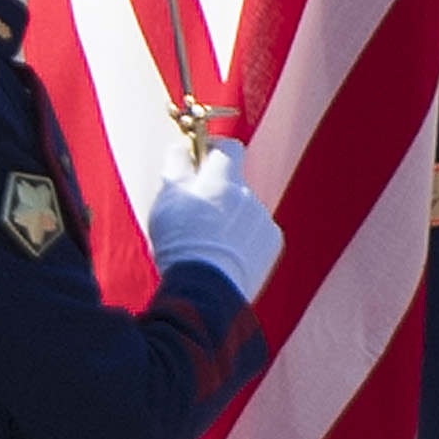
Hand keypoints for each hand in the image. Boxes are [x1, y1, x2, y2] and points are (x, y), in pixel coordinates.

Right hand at [145, 146, 281, 297]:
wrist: (206, 290)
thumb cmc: (181, 244)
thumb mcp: (167, 199)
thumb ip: (176, 166)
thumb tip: (181, 148)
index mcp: (224, 180)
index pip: (229, 148)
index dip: (213, 150)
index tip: (200, 161)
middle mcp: (249, 195)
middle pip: (233, 184)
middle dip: (216, 193)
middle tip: (194, 215)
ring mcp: (263, 220)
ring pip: (243, 210)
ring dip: (229, 219)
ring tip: (208, 244)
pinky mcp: (271, 244)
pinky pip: (255, 233)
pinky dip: (242, 240)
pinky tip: (224, 257)